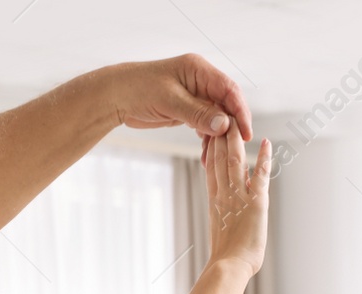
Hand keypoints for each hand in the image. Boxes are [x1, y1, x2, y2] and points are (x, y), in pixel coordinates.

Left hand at [108, 55, 251, 143]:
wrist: (116, 96)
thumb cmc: (139, 90)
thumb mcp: (169, 101)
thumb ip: (197, 113)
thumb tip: (224, 124)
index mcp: (199, 70)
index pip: (229, 89)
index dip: (240, 111)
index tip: (245, 132)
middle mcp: (200, 81)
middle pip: (226, 104)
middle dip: (231, 126)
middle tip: (235, 148)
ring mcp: (195, 96)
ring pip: (216, 117)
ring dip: (219, 136)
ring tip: (218, 155)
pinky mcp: (187, 110)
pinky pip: (204, 124)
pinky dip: (207, 138)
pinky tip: (206, 153)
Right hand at [204, 125, 270, 277]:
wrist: (228, 266)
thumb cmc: (225, 259)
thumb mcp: (219, 233)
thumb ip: (221, 219)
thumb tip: (224, 219)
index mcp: (215, 202)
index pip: (211, 170)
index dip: (211, 150)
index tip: (210, 135)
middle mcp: (224, 195)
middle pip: (220, 160)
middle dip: (220, 137)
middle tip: (221, 118)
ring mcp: (239, 196)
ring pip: (235, 161)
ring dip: (236, 140)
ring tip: (236, 121)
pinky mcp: (256, 201)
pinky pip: (259, 174)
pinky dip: (263, 157)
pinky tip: (265, 143)